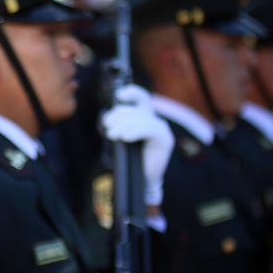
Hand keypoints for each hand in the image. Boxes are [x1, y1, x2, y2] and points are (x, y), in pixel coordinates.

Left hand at [101, 84, 174, 205]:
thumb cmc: (129, 158)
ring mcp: (161, 129)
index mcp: (144, 117)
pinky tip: (125, 137)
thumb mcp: (121, 137)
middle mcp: (155, 120)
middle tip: (107, 125)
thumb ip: (118, 124)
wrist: (140, 179)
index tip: (119, 95)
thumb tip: (107, 117)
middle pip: (137, 108)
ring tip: (112, 134)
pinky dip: (136, 131)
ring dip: (124, 125)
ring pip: (142, 119)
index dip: (132, 92)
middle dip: (120, 114)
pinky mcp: (165, 140)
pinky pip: (149, 129)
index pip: (142, 97)